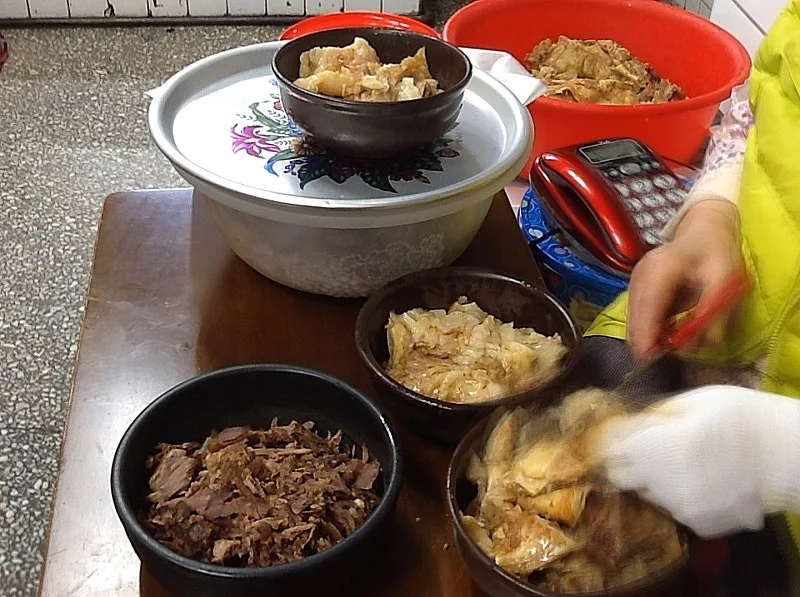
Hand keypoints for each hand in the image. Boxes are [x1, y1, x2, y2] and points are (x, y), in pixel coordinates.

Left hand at [597, 385, 799, 537]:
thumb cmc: (737, 416)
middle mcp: (659, 484)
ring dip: (657, 482)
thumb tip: (623, 425)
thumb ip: (649, 417)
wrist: (786, 453)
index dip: (610, 444)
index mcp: (650, 449)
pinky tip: (706, 481)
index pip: (607, 454)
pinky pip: (678, 511)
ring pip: (651, 496)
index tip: (617, 438)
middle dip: (628, 464)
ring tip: (686, 463)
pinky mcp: (701, 526)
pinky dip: (684, 498)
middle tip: (647, 451)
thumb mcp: (687, 402)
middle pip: (622, 479)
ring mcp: (680, 509)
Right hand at [627, 199, 742, 360]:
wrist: (704, 231)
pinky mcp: (636, 290)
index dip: (646, 337)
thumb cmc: (716, 253)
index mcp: (660, 270)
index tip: (650, 361)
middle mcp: (640, 277)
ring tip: (674, 343)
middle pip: (634, 320)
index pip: (646, 309)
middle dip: (648, 344)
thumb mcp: (724, 281)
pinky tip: (669, 331)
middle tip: (670, 357)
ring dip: (649, 338)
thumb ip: (713, 314)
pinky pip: (638, 317)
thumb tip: (702, 347)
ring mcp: (635, 283)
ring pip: (633, 322)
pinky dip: (650, 330)